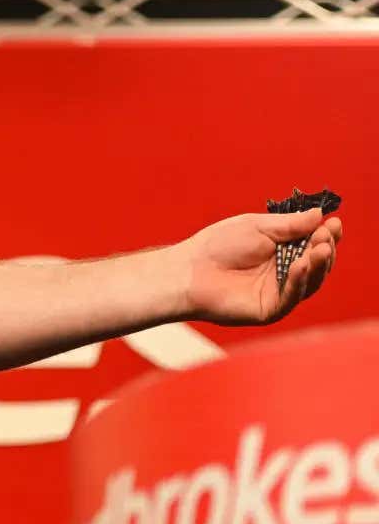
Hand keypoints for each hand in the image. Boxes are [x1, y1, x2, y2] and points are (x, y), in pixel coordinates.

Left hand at [181, 207, 342, 325]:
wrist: (188, 269)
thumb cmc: (218, 245)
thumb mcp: (257, 227)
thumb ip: (289, 225)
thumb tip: (319, 214)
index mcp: (283, 252)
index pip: (313, 245)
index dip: (326, 235)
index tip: (335, 222)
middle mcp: (284, 274)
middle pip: (317, 264)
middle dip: (325, 249)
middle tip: (326, 235)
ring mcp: (278, 293)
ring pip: (309, 282)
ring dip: (318, 264)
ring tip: (321, 247)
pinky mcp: (269, 309)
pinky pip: (290, 297)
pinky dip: (298, 281)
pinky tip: (300, 265)